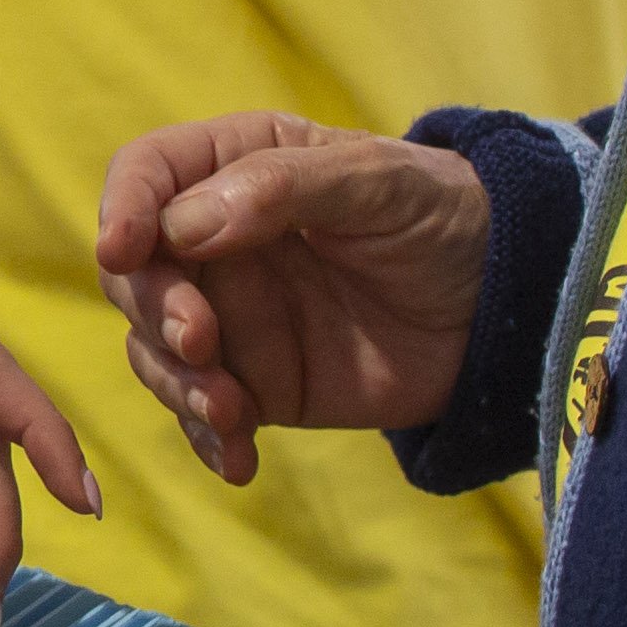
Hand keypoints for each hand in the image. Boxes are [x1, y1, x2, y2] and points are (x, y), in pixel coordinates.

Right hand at [94, 113, 490, 483]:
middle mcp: (215, 242)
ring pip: (154, 349)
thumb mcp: (376, 183)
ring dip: (177, 384)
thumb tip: (183, 225)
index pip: (147, 174)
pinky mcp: (257, 383)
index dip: (123, 207)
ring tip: (232, 411)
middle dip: (155, 310)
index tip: (123, 250)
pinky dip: (210, 440)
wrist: (504, 305)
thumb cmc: (442, 216)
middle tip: (202, 340)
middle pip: (136, 273)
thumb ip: (282, 189)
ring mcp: (231, 317)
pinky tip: (240, 459)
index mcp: (234, 167)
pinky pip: (203, 415)